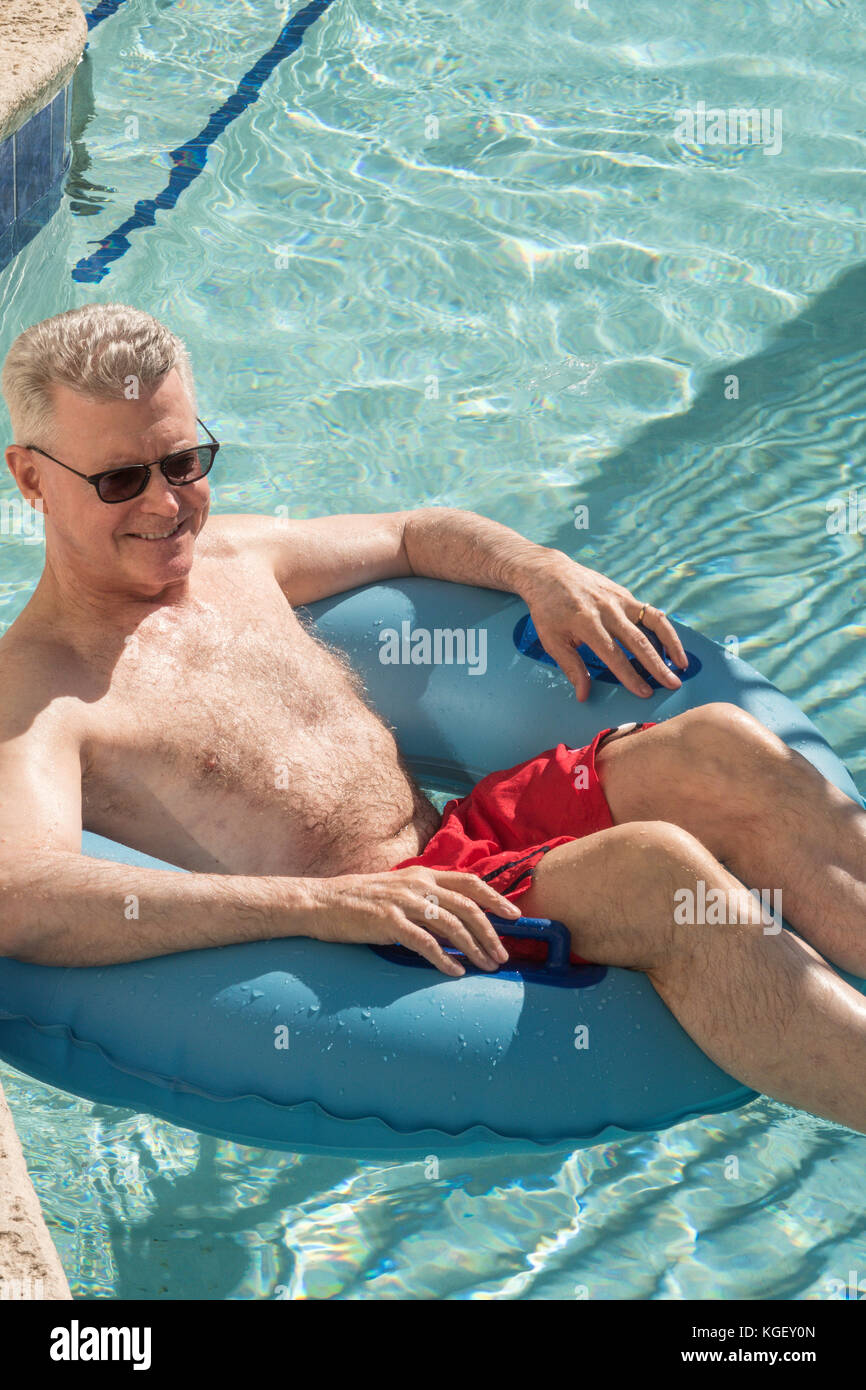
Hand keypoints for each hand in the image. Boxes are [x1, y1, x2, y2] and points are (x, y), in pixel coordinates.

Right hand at [310, 867, 519, 975]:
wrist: (320, 902)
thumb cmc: (359, 900)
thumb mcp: (397, 890)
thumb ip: (424, 898)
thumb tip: (453, 919)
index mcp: (422, 875)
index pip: (469, 882)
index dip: (495, 897)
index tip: (515, 915)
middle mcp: (417, 885)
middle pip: (467, 906)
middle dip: (490, 932)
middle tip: (503, 954)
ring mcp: (403, 903)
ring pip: (451, 925)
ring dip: (474, 948)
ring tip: (487, 966)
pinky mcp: (388, 923)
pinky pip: (424, 943)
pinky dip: (444, 959)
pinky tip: (455, 972)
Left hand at [520, 551, 688, 701]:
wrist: (550, 573)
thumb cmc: (548, 610)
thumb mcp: (551, 640)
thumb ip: (571, 667)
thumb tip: (584, 695)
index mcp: (586, 623)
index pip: (614, 655)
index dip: (630, 676)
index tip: (645, 693)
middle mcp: (607, 610)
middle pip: (639, 641)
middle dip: (658, 666)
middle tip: (673, 685)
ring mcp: (619, 599)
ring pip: (653, 622)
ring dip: (671, 643)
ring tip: (682, 663)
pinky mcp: (625, 594)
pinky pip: (649, 612)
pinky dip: (663, 629)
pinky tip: (670, 645)